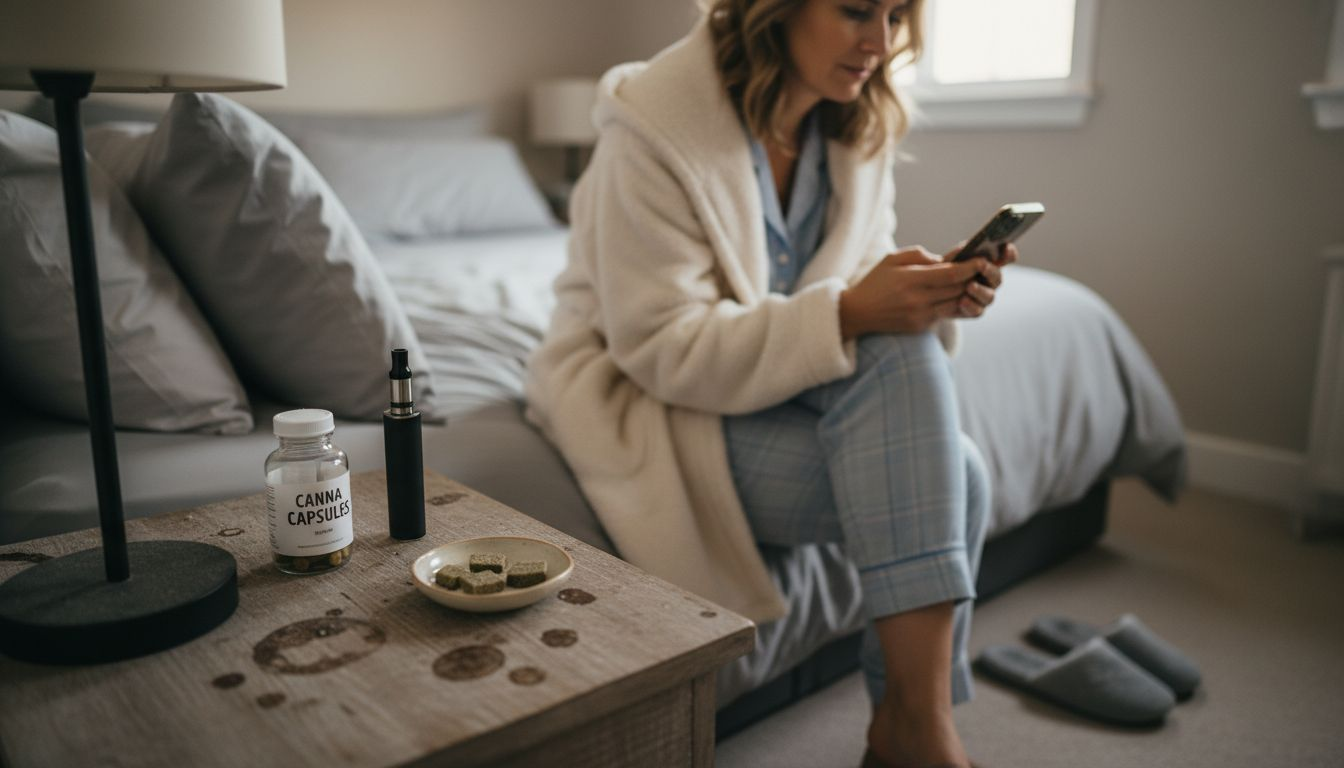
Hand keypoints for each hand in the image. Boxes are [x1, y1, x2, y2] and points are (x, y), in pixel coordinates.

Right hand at [838, 246, 994, 338]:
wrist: (858, 313)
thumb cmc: (876, 281)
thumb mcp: (892, 259)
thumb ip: (920, 255)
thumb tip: (945, 260)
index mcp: (911, 280)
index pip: (951, 274)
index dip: (971, 267)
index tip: (982, 259)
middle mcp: (918, 301)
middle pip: (958, 289)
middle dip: (974, 278)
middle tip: (985, 268)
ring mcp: (921, 316)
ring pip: (957, 303)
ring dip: (968, 293)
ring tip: (975, 281)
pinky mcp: (921, 326)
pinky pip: (946, 313)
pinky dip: (955, 302)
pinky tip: (958, 294)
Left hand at [953, 242, 1015, 318]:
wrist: (934, 290)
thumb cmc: (946, 267)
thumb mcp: (953, 256)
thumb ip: (963, 250)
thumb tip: (971, 245)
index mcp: (990, 262)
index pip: (1007, 256)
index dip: (1009, 252)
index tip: (1006, 248)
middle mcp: (991, 280)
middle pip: (998, 276)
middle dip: (991, 271)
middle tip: (982, 265)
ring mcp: (985, 296)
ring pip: (989, 296)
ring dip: (980, 290)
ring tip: (969, 286)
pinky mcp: (975, 310)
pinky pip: (977, 311)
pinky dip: (971, 306)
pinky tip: (962, 301)